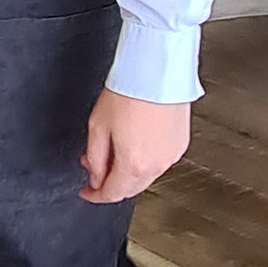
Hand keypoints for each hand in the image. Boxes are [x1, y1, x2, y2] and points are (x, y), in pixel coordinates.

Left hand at [80, 89, 190, 204]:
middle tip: (96, 168)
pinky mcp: (181, 144)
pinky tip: (134, 143)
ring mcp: (171, 155)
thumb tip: (96, 176)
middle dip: (111, 183)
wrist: (156, 70)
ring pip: (146, 177)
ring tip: (114, 150)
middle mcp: (157, 164)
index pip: (112, 194)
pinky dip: (145, 160)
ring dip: (128, 172)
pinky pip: (159, 162)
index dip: (95, 195)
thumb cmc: (129, 91)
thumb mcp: (98, 126)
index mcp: (134, 164)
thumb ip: (95, 158)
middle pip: (130, 189)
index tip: (87, 192)